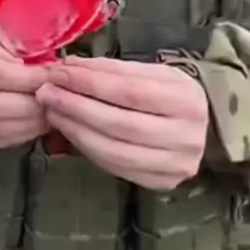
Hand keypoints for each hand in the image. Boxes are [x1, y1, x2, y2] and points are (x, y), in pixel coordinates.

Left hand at [36, 56, 208, 189]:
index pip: (129, 90)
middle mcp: (186, 136)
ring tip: (52, 111)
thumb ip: (111, 71)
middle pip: (119, 123)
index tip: (59, 72)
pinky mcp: (161, 183)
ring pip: (114, 151)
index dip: (89, 82)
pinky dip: (87, 149)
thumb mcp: (149, 73)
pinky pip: (116, 168)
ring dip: (75, 130)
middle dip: (76, 107)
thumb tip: (68, 67)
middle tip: (46, 93)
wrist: (203, 128)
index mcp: (185, 99)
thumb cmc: (168, 93)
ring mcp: (175, 165)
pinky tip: (69, 131)